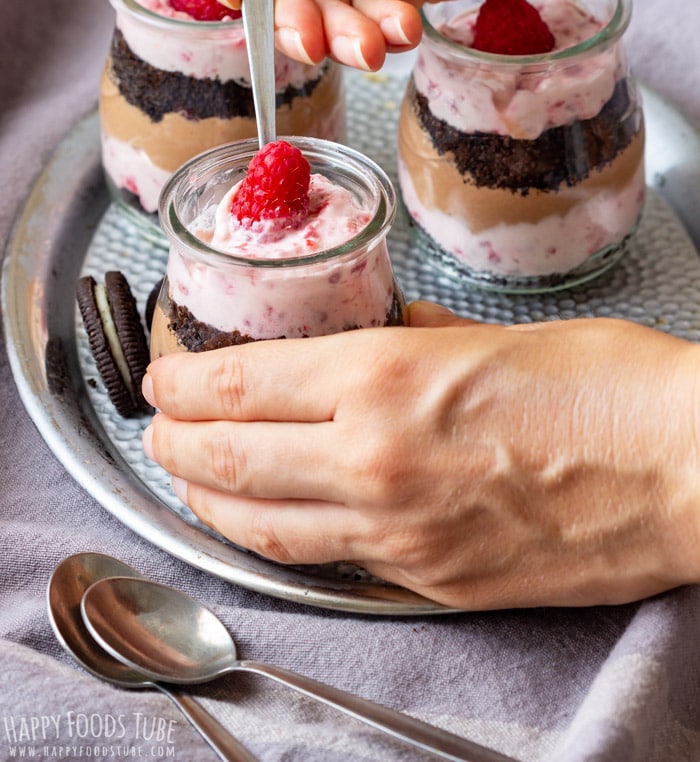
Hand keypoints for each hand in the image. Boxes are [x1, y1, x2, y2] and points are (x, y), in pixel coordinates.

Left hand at [142, 302, 699, 608]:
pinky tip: (276, 523)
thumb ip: (416, 338)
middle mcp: (373, 462)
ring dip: (210, 503)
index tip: (163, 377)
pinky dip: (283, 539)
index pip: (238, 386)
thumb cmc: (608, 387)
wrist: (689, 469)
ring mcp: (398, 535)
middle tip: (159, 430)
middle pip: (228, 461)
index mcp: (384, 380)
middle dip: (174, 445)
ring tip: (191, 484)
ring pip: (262, 527)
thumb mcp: (494, 334)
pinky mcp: (431, 582)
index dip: (182, 382)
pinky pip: (331, 561)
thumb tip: (381, 334)